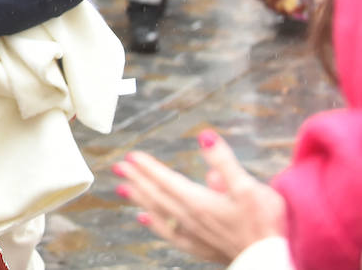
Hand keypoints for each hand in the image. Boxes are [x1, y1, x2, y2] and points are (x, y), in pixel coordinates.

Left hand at [113, 131, 285, 264]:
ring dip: (140, 199)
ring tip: (123, 189)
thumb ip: (224, 161)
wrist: (274, 261)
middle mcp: (191, 218)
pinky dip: (155, 225)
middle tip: (118, 167)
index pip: (166, 180)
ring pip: (159, 213)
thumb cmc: (265, 225)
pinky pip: (170, 234)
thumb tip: (205, 136)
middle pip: (157, 195)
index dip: (148, 167)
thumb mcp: (248, 187)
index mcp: (199, 201)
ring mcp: (194, 234)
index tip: (131, 156)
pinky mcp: (201, 247)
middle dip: (137, 179)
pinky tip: (144, 219)